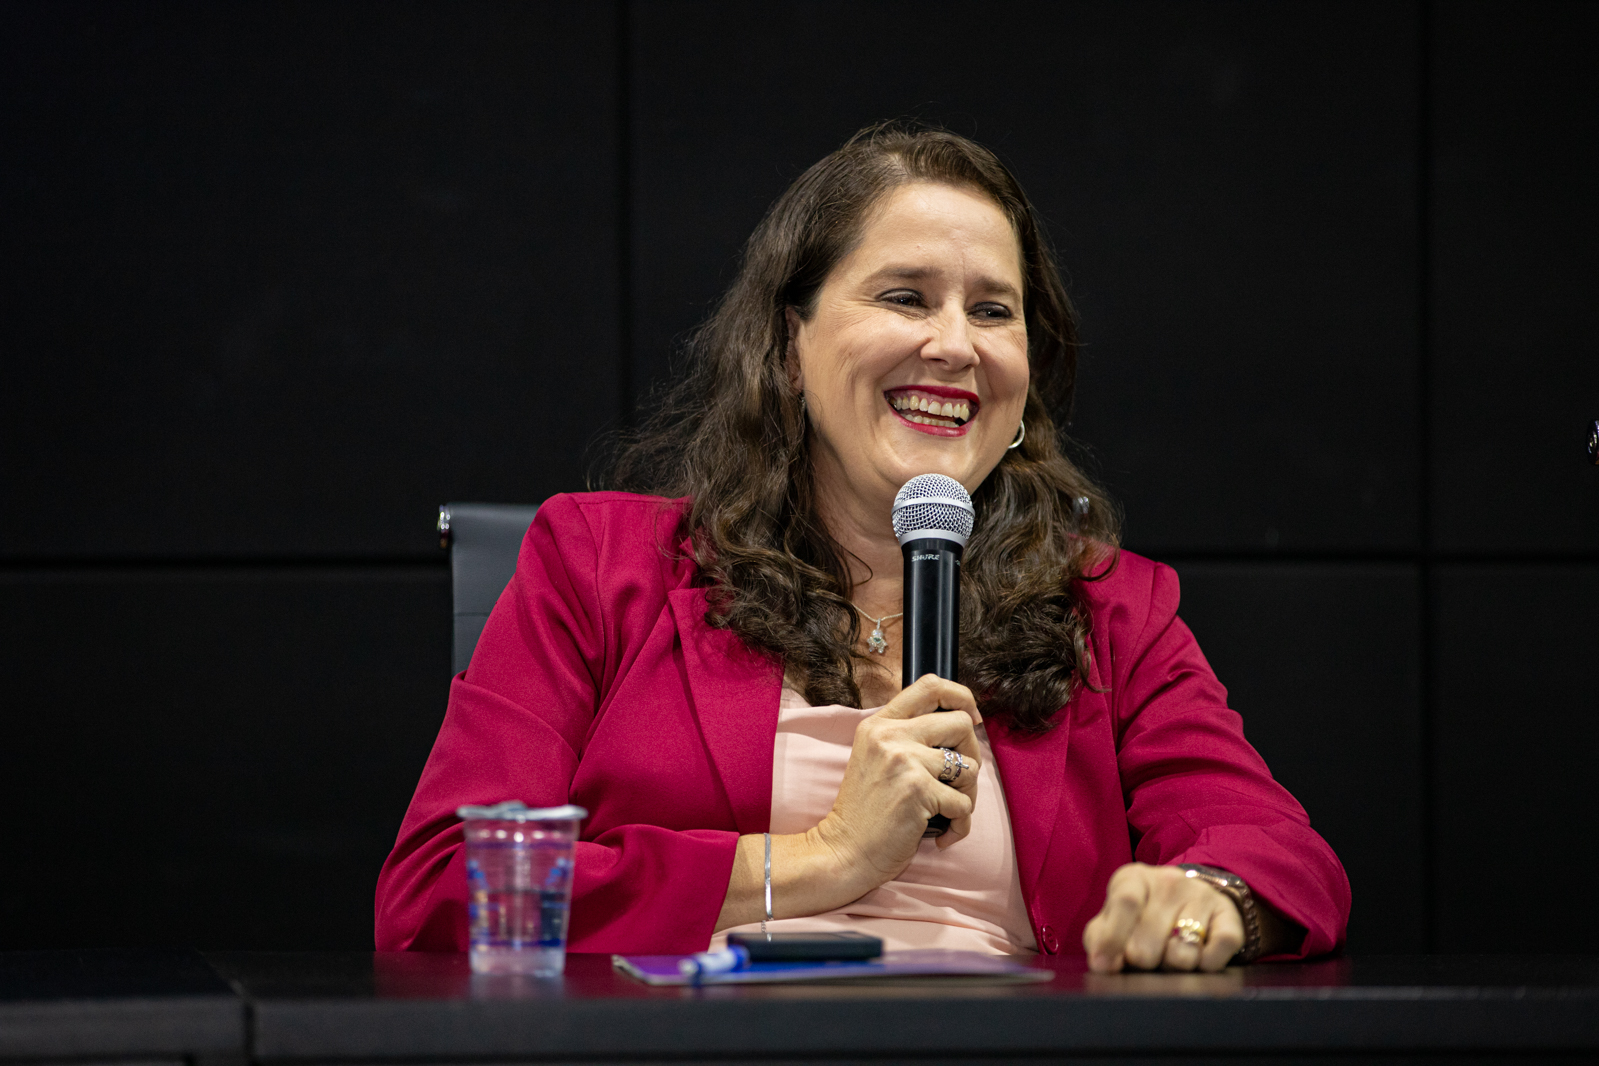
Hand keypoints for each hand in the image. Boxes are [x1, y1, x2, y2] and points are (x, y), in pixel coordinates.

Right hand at [812, 674, 982, 897]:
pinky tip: (941, 834)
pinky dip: (959, 824)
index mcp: (879, 724)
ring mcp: (904, 761)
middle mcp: (890, 736)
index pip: (930, 686)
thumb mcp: (876, 759)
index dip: (961, 697)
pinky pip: (964, 803)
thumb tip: (963, 725)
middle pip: (961, 723)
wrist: (843, 851)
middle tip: (959, 781)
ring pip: (970, 767)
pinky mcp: (918, 790)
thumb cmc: (865, 813)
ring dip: (967, 795)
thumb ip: (908, 738)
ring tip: (947, 811)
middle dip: (972, 754)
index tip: (971, 717)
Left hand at [1082, 862, 1243, 972]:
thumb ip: (1100, 938)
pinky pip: (1215, 956)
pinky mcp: (1229, 917)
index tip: (1106, 966)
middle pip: (1150, 939)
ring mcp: (1202, 896)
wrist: (1190, 900)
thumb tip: (1103, 964)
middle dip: (1143, 961)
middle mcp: (1170, 881)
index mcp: (1134, 878)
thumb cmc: (1141, 916)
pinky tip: (1196, 957)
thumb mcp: (1114, 918)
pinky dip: (1204, 966)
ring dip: (1172, 966)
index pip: (1126, 902)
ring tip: (1169, 954)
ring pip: (1182, 954)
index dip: (1114, 938)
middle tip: (1145, 958)